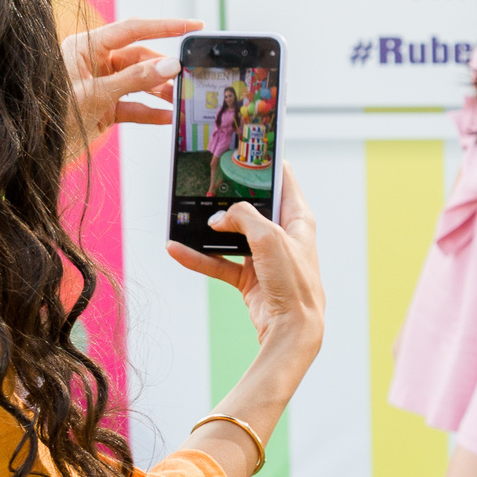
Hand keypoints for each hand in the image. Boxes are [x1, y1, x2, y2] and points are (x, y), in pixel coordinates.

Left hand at [64, 17, 193, 159]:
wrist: (34, 153)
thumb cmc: (51, 116)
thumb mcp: (95, 95)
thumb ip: (134, 79)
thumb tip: (170, 66)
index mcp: (84, 46)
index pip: (132, 29)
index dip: (165, 26)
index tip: (194, 26)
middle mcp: (92, 62)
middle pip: (139, 57)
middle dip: (164, 67)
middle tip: (188, 75)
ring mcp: (99, 85)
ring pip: (139, 81)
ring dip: (160, 91)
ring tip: (181, 99)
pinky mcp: (103, 107)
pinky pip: (133, 105)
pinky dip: (151, 111)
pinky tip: (167, 117)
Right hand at [169, 171, 324, 377]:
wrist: (291, 328)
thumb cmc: (293, 281)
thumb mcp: (269, 237)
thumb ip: (243, 217)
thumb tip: (218, 218)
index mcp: (298, 219)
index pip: (284, 181)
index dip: (267, 163)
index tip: (246, 148)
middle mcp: (283, 235)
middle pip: (253, 207)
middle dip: (229, 197)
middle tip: (207, 181)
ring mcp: (266, 257)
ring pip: (232, 236)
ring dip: (208, 230)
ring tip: (185, 218)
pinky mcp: (250, 278)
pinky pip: (220, 263)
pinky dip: (199, 258)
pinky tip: (178, 251)